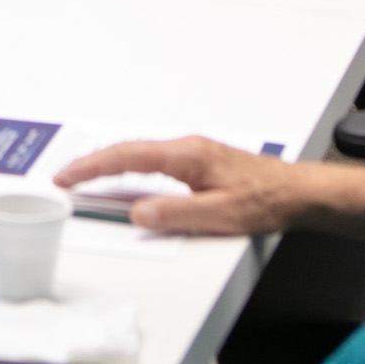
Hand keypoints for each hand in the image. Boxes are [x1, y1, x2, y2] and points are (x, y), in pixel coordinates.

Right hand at [52, 136, 364, 251]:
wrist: (300, 192)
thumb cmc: (267, 200)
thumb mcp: (221, 215)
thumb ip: (176, 214)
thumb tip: (139, 213)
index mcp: (186, 156)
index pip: (127, 157)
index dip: (92, 167)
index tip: (67, 176)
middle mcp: (186, 148)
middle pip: (127, 150)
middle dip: (92, 163)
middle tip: (65, 178)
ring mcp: (191, 152)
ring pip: (138, 153)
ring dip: (109, 164)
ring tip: (85, 178)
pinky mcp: (198, 161)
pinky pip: (152, 159)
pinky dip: (129, 167)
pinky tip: (126, 179)